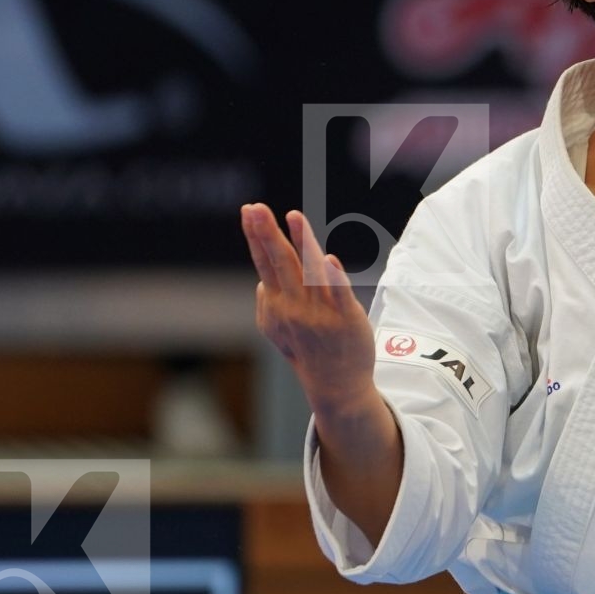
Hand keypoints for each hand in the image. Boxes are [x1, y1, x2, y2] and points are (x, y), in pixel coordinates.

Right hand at [241, 202, 377, 419]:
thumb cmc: (308, 352)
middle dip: (267, 234)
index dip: (257, 237)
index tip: (248, 210)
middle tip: (255, 207)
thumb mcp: (278, 331)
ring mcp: (320, 312)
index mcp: (277, 305)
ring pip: (309, 272)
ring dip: (302, 244)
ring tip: (293, 216)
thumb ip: (267, 304)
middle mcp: (294, 306)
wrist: (336, 386)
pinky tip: (328, 258)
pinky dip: (334, 277)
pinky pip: (339, 295)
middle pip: (280, 263)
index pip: (265, 264)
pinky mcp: (346, 318)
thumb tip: (261, 282)